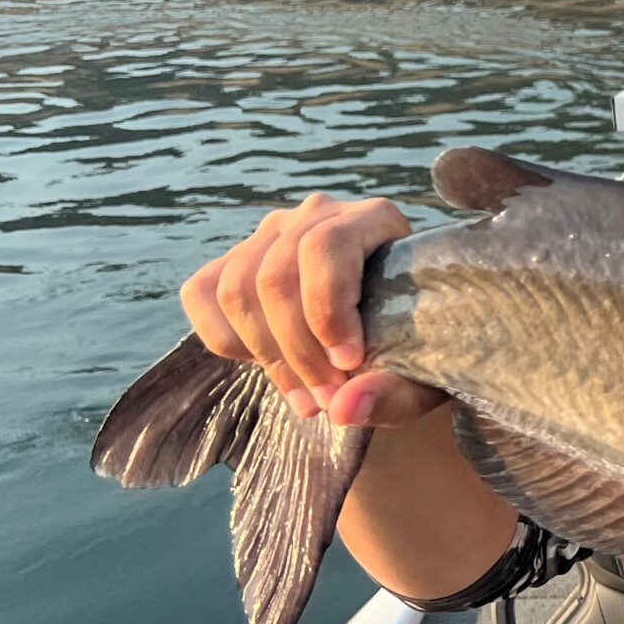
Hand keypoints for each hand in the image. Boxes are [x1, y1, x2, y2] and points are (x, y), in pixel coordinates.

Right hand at [179, 193, 440, 427]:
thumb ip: (393, 392)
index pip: (326, 248)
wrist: (396, 339)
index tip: (349, 365)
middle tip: (328, 399)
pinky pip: (202, 294)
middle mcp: (316, 215)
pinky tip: (269, 367)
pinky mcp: (235, 260)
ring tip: (307, 397)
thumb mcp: (422, 377)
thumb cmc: (417, 351)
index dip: (327, 310)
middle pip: (274, 279)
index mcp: (373, 219)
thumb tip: (343, 408)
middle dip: (297, 352)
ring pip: (235, 291)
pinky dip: (227, 341)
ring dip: (267, 356)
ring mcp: (271, 234)